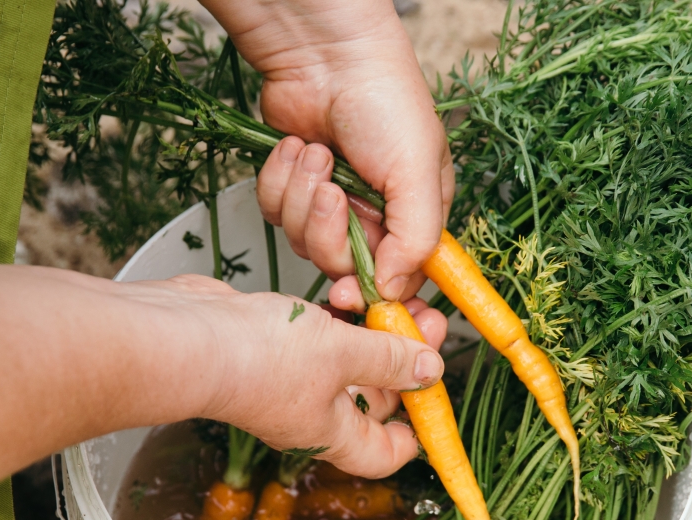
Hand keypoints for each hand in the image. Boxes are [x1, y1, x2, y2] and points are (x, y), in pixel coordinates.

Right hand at [116, 274, 450, 477]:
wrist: (186, 337)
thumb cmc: (257, 359)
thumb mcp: (343, 354)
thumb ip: (389, 360)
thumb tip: (430, 371)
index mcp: (331, 433)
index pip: (383, 454)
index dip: (414, 435)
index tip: (433, 399)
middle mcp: (310, 413)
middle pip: (373, 399)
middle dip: (404, 361)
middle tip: (426, 321)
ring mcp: (289, 381)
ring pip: (347, 360)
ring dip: (373, 331)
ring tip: (390, 299)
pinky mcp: (271, 347)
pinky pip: (319, 336)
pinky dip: (337, 317)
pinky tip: (346, 292)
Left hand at [201, 0, 452, 307]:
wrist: (325, 53)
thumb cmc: (385, 101)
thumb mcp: (417, 172)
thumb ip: (416, 238)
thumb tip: (394, 291)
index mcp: (414, 217)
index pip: (397, 280)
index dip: (371, 292)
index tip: (350, 293)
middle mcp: (372, 217)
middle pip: (342, 266)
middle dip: (328, 230)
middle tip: (333, 192)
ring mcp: (329, 204)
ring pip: (302, 242)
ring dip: (302, 196)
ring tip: (316, 152)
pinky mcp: (291, 188)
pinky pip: (273, 214)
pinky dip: (278, 180)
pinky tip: (296, 147)